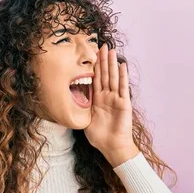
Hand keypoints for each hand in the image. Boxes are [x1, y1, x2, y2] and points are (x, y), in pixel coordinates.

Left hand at [84, 43, 134, 157]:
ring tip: (111, 50)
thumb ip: (82, 110)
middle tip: (102, 46)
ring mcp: (116, 99)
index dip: (94, 67)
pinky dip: (122, 76)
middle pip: (104, 75)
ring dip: (112, 64)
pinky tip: (122, 65)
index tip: (92, 55)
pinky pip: (122, 87)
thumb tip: (70, 104)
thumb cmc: (100, 137)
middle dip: (103, 60)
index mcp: (98, 100)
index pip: (96, 79)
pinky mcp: (124, 103)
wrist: (112, 147)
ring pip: (113, 77)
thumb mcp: (86, 121)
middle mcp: (107, 97)